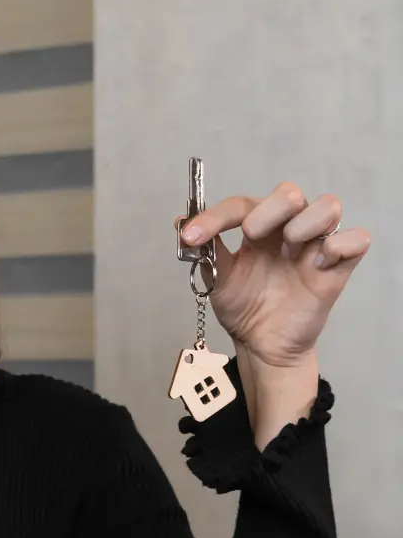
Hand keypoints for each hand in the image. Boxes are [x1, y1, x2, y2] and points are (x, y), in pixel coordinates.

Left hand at [180, 182, 370, 367]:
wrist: (261, 345)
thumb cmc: (244, 308)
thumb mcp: (218, 279)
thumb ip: (205, 251)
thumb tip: (180, 222)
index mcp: (259, 228)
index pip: (242, 205)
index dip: (216, 217)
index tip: (192, 237)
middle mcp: (288, 230)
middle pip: (290, 193)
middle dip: (268, 210)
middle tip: (253, 237)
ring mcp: (315, 247)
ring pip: (329, 206)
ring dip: (306, 223)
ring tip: (290, 250)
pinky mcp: (338, 268)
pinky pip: (357, 239)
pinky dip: (339, 245)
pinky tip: (318, 264)